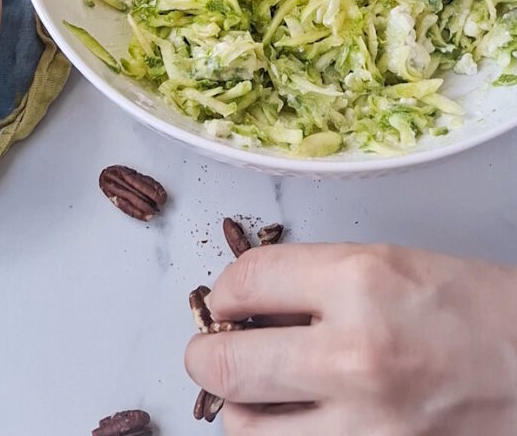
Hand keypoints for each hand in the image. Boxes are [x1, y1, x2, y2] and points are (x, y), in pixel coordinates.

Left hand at [185, 243, 516, 434]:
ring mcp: (365, 425)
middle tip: (211, 352)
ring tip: (258, 392)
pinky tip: (294, 422)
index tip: (225, 301)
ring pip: (247, 430)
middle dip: (207, 356)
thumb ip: (319, 279)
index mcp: (360, 281)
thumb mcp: (395, 264)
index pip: (247, 282)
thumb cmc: (478, 310)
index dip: (224, 292)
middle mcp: (354, 353)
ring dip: (242, 408)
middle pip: (227, 366)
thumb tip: (252, 300)